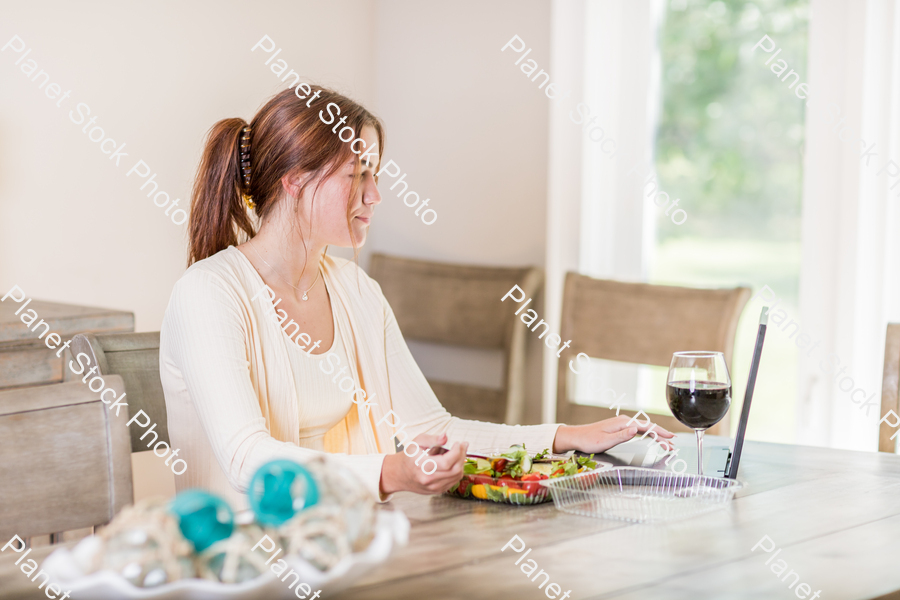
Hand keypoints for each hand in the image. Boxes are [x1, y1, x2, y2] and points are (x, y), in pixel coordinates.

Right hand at [379, 433, 467, 495]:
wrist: (400, 474)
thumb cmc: (409, 456)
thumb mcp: (417, 442)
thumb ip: (432, 439)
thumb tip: (445, 437)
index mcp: (422, 466)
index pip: (447, 462)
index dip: (457, 452)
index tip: (458, 443)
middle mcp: (428, 479)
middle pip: (455, 470)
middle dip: (462, 456)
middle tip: (462, 446)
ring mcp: (433, 487)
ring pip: (457, 476)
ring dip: (461, 463)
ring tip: (459, 452)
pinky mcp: (437, 491)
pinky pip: (454, 481)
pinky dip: (457, 471)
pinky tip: (454, 462)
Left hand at [552, 416, 674, 453]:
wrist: (577, 436)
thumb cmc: (588, 440)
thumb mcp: (605, 441)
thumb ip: (622, 436)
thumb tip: (636, 430)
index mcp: (622, 423)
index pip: (646, 427)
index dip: (660, 433)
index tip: (670, 438)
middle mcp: (624, 421)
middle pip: (648, 428)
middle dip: (661, 435)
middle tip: (673, 445)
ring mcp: (622, 424)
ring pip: (644, 429)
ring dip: (656, 436)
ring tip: (667, 443)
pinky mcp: (620, 428)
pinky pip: (638, 431)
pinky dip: (648, 435)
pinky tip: (652, 438)